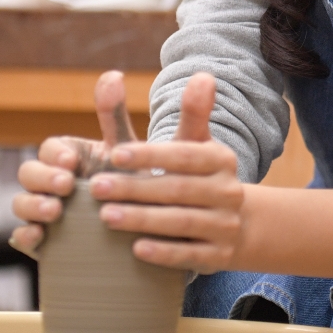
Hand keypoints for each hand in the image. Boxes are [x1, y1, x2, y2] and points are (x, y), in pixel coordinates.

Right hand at [8, 70, 136, 256]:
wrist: (151, 228)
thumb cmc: (139, 182)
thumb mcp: (130, 150)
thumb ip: (117, 116)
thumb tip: (112, 74)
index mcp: (72, 156)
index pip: (51, 148)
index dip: (56, 154)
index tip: (73, 161)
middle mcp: (54, 182)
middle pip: (29, 173)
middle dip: (42, 178)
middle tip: (65, 186)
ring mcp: (46, 211)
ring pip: (21, 203)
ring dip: (31, 205)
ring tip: (54, 213)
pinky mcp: (46, 241)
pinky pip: (24, 238)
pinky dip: (26, 236)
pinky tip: (39, 238)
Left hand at [90, 72, 243, 273]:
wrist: (237, 226)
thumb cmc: (200, 178)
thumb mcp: (196, 145)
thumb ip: (191, 113)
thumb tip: (202, 75)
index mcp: (221, 160)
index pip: (185, 154)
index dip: (150, 155)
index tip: (114, 154)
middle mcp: (229, 192)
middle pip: (178, 190)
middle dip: (135, 188)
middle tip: (96, 188)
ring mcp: (226, 226)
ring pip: (182, 223)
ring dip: (142, 219)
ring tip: (106, 217)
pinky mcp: (220, 257)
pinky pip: (190, 255)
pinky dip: (164, 253)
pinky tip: (135, 250)